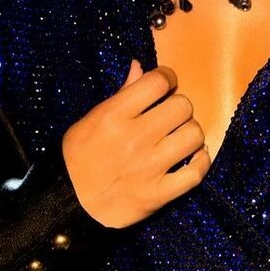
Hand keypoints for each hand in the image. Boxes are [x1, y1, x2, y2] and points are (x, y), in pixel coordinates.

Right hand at [61, 59, 209, 227]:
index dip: (167, 77)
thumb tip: (140, 66)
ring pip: (194, 136)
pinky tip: (193, 158)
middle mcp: (134, 139)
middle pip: (182, 106)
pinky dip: (201, 162)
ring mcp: (149, 167)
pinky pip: (196, 173)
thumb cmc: (77, 158)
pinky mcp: (158, 194)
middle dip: (179, 106)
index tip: (166, 84)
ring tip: (180, 137)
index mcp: (113, 116)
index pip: (157, 82)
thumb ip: (120, 94)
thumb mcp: (90, 120)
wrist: (69, 204)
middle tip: (170, 115)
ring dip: (190, 133)